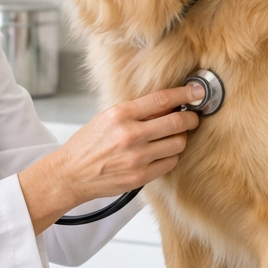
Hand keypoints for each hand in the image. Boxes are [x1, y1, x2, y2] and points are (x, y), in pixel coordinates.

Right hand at [19, 82, 203, 233]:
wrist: (71, 173)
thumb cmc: (88, 145)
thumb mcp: (107, 118)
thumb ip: (136, 112)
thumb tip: (168, 105)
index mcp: (120, 114)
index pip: (162, 100)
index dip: (185, 93)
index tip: (197, 91)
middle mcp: (130, 135)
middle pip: (177, 122)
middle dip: (190, 118)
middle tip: (191, 117)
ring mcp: (137, 157)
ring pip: (178, 144)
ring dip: (180, 139)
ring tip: (172, 137)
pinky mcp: (141, 176)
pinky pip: (170, 163)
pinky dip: (171, 156)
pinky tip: (162, 153)